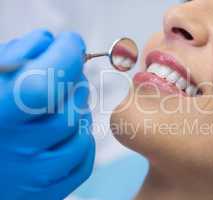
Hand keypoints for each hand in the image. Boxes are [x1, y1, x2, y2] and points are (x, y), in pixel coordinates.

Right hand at [0, 29, 94, 199]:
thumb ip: (16, 57)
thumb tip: (51, 42)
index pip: (42, 85)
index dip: (64, 57)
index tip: (71, 43)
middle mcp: (17, 150)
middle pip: (69, 106)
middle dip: (74, 81)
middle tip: (65, 75)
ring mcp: (36, 174)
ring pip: (81, 130)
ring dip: (78, 109)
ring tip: (60, 104)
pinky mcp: (51, 190)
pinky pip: (85, 158)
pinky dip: (82, 139)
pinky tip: (65, 131)